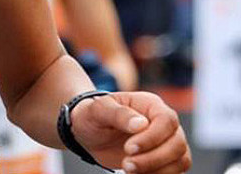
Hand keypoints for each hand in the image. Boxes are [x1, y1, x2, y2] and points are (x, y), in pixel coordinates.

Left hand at [70, 92, 190, 172]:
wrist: (90, 132)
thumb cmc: (93, 115)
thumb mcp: (98, 110)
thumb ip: (118, 114)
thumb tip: (141, 124)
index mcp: (151, 105)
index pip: (166, 121)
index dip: (151, 138)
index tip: (128, 149)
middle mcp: (165, 123)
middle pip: (177, 144)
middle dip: (153, 159)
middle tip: (126, 165)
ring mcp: (168, 141)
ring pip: (181, 160)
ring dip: (157, 170)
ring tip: (129, 170)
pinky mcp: (166, 159)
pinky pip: (175, 171)